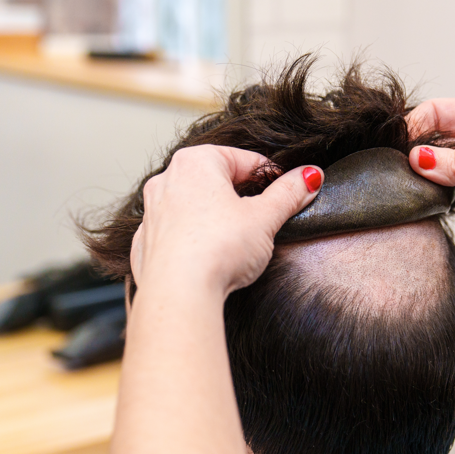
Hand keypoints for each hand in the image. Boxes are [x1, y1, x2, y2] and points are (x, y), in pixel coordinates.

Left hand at [130, 146, 321, 297]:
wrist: (178, 293)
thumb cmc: (218, 249)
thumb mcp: (265, 218)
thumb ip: (289, 193)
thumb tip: (309, 176)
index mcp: (196, 162)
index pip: (245, 160)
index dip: (271, 177)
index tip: (287, 192)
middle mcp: (167, 180)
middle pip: (217, 180)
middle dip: (242, 196)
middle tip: (264, 218)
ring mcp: (152, 212)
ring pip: (193, 205)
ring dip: (216, 216)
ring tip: (238, 241)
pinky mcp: (145, 243)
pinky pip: (176, 232)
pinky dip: (194, 239)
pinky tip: (209, 257)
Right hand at [407, 98, 454, 248]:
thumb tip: (416, 160)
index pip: (435, 112)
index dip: (412, 130)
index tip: (396, 154)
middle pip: (432, 140)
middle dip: (414, 157)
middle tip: (397, 179)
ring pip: (439, 167)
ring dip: (426, 180)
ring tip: (410, 194)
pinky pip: (451, 189)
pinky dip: (438, 197)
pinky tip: (428, 206)